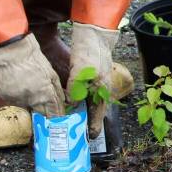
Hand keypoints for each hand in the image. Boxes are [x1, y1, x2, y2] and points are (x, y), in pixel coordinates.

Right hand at [0, 34, 64, 117]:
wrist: (12, 53)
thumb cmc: (35, 61)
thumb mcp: (52, 74)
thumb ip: (58, 91)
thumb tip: (65, 102)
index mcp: (45, 94)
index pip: (54, 112)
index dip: (58, 115)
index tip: (60, 116)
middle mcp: (31, 101)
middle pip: (41, 112)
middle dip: (45, 108)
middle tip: (45, 98)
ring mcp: (17, 100)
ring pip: (27, 106)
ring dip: (31, 100)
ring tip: (29, 84)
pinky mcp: (6, 97)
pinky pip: (15, 100)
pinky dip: (18, 95)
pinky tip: (19, 84)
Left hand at [69, 23, 117, 137]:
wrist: (94, 33)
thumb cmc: (90, 52)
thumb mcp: (80, 72)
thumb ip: (75, 90)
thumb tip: (70, 104)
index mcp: (102, 89)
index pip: (99, 113)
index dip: (94, 125)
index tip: (90, 137)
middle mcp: (101, 87)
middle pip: (94, 109)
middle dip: (86, 120)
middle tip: (76, 132)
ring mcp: (97, 81)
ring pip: (89, 101)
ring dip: (81, 110)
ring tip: (70, 120)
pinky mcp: (91, 76)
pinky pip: (85, 92)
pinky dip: (78, 100)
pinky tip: (68, 102)